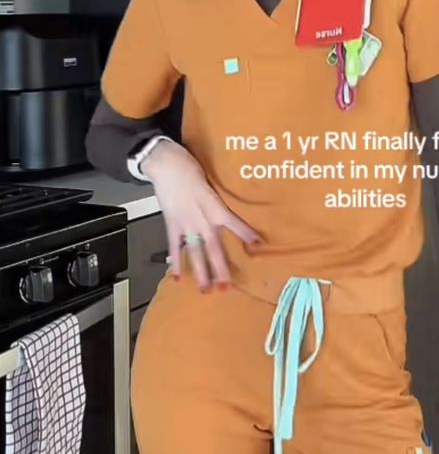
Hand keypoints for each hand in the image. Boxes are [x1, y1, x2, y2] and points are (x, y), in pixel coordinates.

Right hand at [141, 140, 261, 290]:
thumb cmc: (190, 168)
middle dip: (221, 269)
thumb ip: (219, 200)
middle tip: (227, 287)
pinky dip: (176, 262)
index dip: (246, 233)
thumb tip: (230, 213)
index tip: (259, 244)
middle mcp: (201, 219)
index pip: (233, 223)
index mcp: (214, 206)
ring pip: (195, 253)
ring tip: (206, 290)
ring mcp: (186, 224)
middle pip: (214, 248)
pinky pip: (174, 247)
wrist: (166, 163)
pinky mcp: (172, 224)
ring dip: (201, 272)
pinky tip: (178, 277)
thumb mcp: (211, 181)